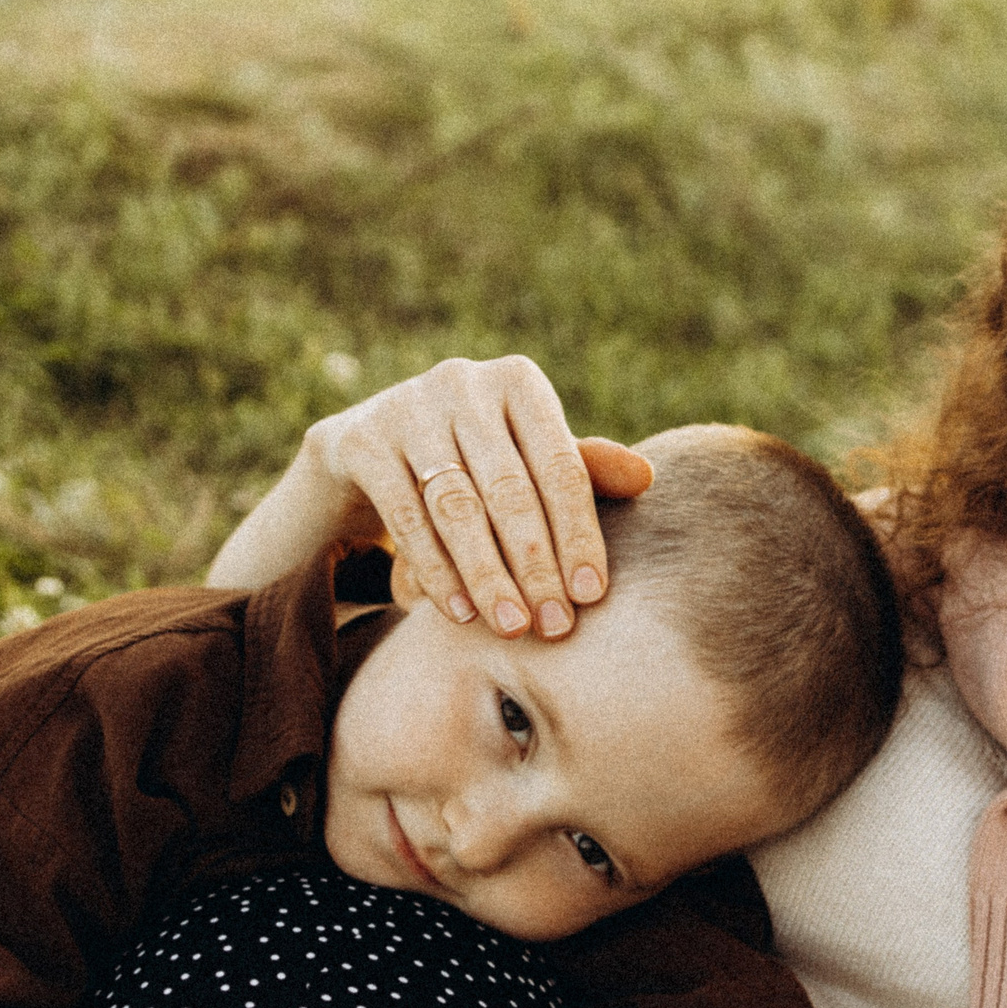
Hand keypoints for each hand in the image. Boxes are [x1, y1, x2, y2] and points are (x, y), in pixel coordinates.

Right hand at [277, 354, 651, 635]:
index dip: (579, 533)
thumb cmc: (474, 461)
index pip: (560, 465)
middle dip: (536, 565)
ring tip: (514, 627)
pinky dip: (436, 571)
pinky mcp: (359, 440)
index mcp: (519, 380)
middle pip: (510, 489)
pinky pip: (406, 517)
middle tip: (556, 627)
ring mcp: (406, 406)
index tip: (592, 595)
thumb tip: (647, 477)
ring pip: (457, 506)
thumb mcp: (528, 461)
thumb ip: (584, 470)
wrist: (368, 451)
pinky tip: (460, 614)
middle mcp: (462, 381)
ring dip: (489, 575)